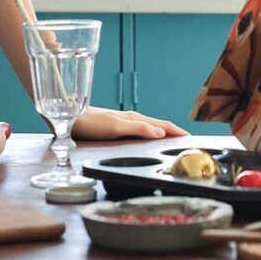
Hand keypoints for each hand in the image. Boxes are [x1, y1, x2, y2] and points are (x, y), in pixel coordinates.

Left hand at [72, 107, 187, 139]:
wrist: (69, 118)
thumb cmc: (89, 123)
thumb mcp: (115, 128)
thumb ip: (138, 130)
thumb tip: (161, 133)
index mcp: (135, 118)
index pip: (163, 125)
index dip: (178, 131)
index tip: (191, 138)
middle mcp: (132, 119)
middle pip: (159, 125)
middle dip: (175, 132)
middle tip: (188, 141)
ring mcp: (125, 122)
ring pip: (151, 128)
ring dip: (164, 133)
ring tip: (173, 141)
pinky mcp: (117, 127)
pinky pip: (141, 131)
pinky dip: (152, 135)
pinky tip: (149, 139)